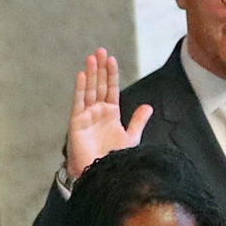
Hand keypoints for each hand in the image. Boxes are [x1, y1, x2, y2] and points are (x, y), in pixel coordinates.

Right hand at [64, 49, 151, 182]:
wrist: (102, 174)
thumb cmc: (114, 159)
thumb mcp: (131, 138)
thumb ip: (138, 121)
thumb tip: (148, 106)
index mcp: (111, 113)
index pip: (111, 89)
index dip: (111, 74)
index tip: (112, 59)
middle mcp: (98, 112)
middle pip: (100, 85)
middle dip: (100, 68)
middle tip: (101, 50)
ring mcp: (87, 116)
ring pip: (90, 90)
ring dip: (91, 74)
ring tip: (92, 57)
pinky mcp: (77, 122)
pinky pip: (79, 102)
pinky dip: (80, 89)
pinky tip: (82, 75)